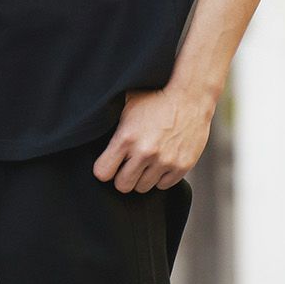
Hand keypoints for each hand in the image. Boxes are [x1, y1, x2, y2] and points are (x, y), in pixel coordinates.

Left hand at [92, 83, 213, 192]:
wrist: (190, 95)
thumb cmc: (157, 97)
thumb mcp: (127, 105)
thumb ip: (112, 126)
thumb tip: (94, 129)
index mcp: (126, 138)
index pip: (102, 172)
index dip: (105, 168)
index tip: (110, 164)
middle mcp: (145, 152)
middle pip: (123, 186)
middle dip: (123, 177)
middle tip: (129, 166)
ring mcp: (165, 161)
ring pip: (143, 187)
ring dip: (143, 177)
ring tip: (147, 161)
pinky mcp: (182, 166)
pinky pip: (164, 185)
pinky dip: (161, 177)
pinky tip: (162, 162)